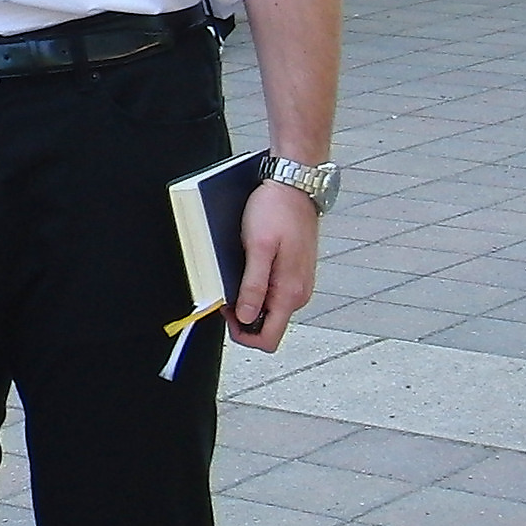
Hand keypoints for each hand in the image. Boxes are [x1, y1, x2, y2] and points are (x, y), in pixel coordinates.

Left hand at [231, 181, 319, 350]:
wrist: (294, 187)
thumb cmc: (276, 211)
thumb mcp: (258, 248)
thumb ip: (254, 286)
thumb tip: (247, 318)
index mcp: (290, 293)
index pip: (268, 338)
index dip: (243, 334)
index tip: (228, 314)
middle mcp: (298, 294)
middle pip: (267, 325)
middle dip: (243, 315)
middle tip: (227, 290)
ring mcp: (297, 284)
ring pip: (269, 309)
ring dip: (249, 299)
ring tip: (238, 272)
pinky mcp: (293, 274)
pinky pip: (273, 293)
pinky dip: (257, 286)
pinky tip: (250, 266)